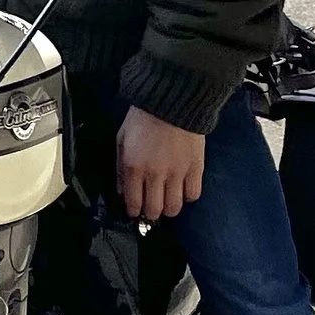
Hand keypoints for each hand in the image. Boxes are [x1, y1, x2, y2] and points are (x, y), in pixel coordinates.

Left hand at [118, 107, 205, 225]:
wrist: (173, 101)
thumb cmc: (144, 118)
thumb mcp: (121, 140)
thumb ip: (120, 168)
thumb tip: (122, 191)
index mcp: (133, 167)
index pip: (133, 204)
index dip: (134, 212)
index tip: (135, 210)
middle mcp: (154, 174)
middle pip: (154, 211)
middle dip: (150, 213)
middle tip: (151, 207)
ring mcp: (176, 173)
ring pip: (174, 208)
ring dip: (169, 208)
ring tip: (167, 200)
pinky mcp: (195, 168)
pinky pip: (193, 195)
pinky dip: (187, 196)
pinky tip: (182, 189)